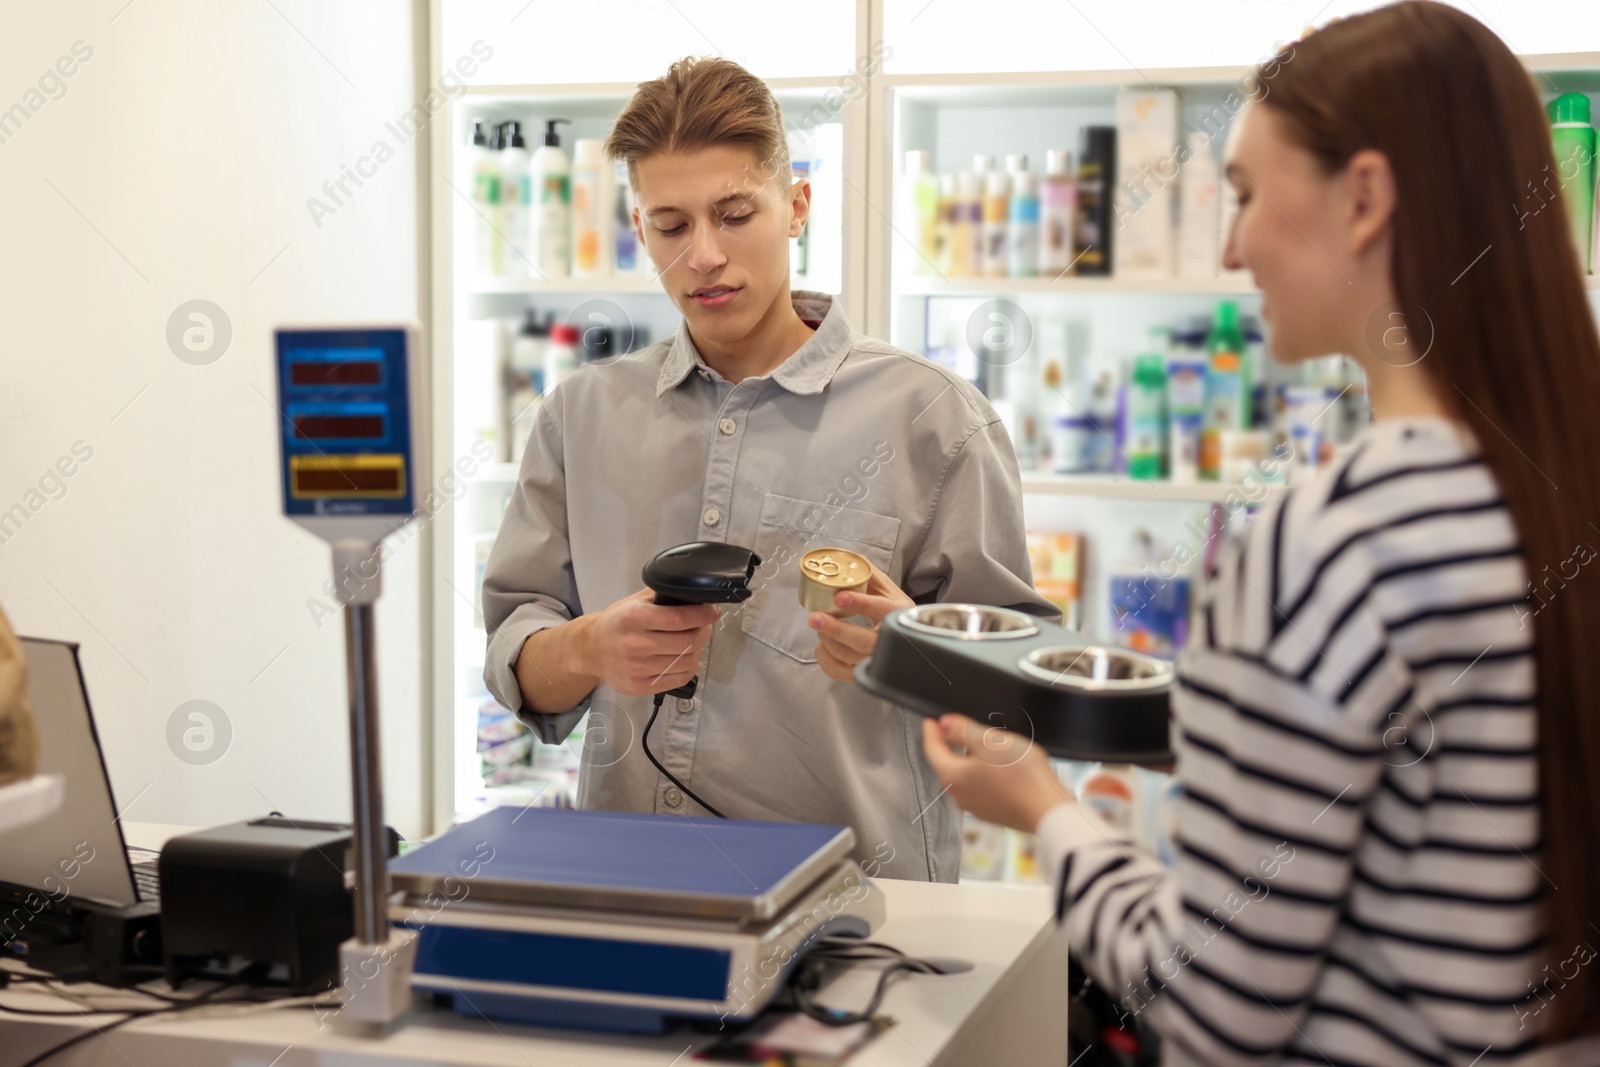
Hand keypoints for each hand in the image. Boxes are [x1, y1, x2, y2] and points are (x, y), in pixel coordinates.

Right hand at [577, 588, 721, 696]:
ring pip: (687, 661)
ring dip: (697, 651)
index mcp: (634, 618)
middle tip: (704, 627)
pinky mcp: (640, 686)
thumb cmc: (616, 623)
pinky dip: (689, 668)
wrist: (590, 649)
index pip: (679, 618)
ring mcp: (638, 668)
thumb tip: (692, 593)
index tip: (713, 612)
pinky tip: (684, 659)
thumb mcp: (633, 602)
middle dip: (703, 632)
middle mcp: (636, 644)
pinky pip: (678, 678)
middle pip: (688, 641)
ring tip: (692, 642)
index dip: (703, 615)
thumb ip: (661, 595)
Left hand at [808, 566, 914, 681]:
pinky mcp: (864, 672)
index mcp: (899, 613)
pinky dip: (823, 658)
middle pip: (863, 641)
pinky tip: (821, 645)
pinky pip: (838, 671)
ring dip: (827, 639)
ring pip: (848, 656)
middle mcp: (892, 641)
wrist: (907, 640)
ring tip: (819, 624)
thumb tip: (846, 562)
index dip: (860, 603)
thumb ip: (869, 575)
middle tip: (815, 617)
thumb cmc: (893, 611)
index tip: (839, 597)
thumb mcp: (889, 590)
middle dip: (835, 629)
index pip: (882, 610)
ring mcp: (878, 660)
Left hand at [920, 714, 1069, 832]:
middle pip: (948, 764)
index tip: (931, 721)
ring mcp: (975, 807)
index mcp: (953, 776)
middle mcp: (959, 795)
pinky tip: (1004, 770)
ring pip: (966, 776)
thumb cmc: (1023, 777)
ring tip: (993, 750)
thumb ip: (963, 730)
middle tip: (966, 730)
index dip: (931, 731)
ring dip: (973, 761)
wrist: (1047, 811)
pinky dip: (986, 776)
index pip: (932, 750)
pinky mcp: (991, 813)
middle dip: (954, 746)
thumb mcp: (990, 742)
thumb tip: (945, 724)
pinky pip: (981, 788)